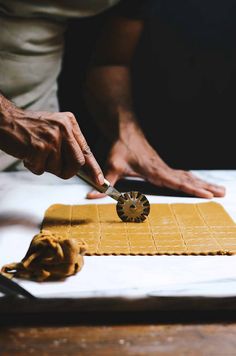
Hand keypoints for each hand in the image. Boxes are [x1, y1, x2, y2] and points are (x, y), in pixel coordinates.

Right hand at [0, 102, 103, 182]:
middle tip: (54, 167)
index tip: (100, 181)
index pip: (86, 150)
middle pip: (77, 163)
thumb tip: (78, 167)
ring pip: (59, 169)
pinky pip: (42, 169)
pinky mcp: (39, 147)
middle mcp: (64, 128)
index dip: (94, 168)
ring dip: (46, 167)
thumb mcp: (53, 128)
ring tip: (35, 154)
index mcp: (69, 123)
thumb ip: (67, 144)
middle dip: (68, 171)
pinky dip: (34, 167)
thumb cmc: (27, 128)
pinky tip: (27, 154)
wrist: (4, 120)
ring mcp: (52, 138)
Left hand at [87, 132, 224, 198]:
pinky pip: (182, 173)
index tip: (207, 195)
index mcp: (155, 170)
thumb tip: (93, 194)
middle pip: (188, 179)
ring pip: (187, 176)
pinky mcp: (162, 165)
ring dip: (203, 183)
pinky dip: (193, 179)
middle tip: (223, 193)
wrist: (124, 129)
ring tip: (219, 190)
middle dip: (206, 187)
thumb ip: (105, 181)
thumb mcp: (112, 165)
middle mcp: (163, 169)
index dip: (192, 189)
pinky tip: (198, 182)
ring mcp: (164, 166)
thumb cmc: (120, 147)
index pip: (177, 182)